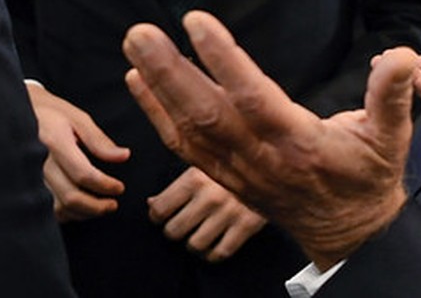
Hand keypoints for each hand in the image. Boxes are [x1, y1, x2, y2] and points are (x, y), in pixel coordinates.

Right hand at [26, 82, 129, 221]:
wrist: (17, 113)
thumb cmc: (50, 113)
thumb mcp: (77, 117)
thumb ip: (99, 140)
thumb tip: (123, 156)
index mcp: (53, 141)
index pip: (83, 174)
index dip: (105, 185)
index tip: (119, 187)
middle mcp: (38, 162)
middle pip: (71, 196)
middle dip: (97, 206)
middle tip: (113, 204)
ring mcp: (30, 176)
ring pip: (59, 208)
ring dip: (84, 212)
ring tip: (99, 206)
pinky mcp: (27, 186)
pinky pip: (48, 210)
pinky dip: (67, 213)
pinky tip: (79, 206)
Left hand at [122, 11, 413, 270]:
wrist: (347, 233)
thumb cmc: (364, 175)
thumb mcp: (389, 138)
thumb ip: (391, 96)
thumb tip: (401, 57)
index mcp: (299, 142)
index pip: (253, 96)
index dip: (223, 59)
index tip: (195, 21)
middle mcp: (259, 155)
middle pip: (206, 112)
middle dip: (169, 71)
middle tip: (139, 32)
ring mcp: (235, 168)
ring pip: (187, 127)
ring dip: (155, 85)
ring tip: (133, 44)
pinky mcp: (220, 175)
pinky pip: (180, 145)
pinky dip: (154, 112)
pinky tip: (135, 78)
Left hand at [148, 166, 265, 261]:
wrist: (269, 167)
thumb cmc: (229, 165)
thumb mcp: (201, 166)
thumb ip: (176, 184)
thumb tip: (152, 202)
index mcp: (194, 178)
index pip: (161, 208)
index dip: (155, 216)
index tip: (157, 217)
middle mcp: (209, 197)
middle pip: (175, 230)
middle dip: (172, 232)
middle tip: (175, 228)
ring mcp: (228, 214)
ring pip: (195, 245)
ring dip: (191, 245)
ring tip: (193, 237)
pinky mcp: (246, 227)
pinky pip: (221, 252)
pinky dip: (212, 255)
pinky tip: (210, 247)